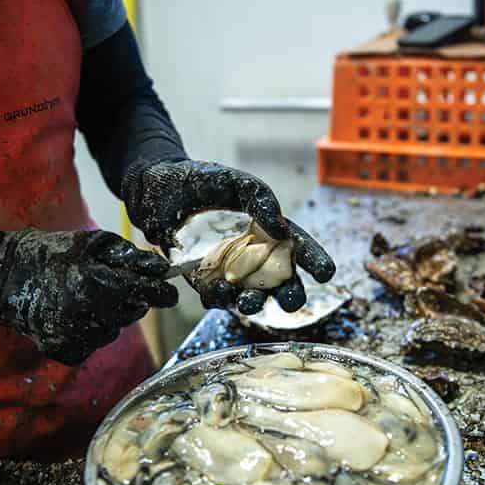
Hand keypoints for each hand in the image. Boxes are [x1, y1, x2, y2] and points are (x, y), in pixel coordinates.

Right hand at [0, 229, 177, 365]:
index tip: (170, 294)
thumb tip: (160, 269)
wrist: (7, 278)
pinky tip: (73, 316)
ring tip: (86, 300)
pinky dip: (89, 333)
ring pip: (113, 332)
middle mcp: (87, 314)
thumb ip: (128, 256)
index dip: (162, 293)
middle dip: (130, 301)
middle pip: (131, 314)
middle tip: (111, 287)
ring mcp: (74, 336)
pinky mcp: (64, 350)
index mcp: (96, 284)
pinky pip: (92, 345)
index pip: (144, 293)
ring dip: (109, 318)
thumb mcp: (91, 244)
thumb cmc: (52, 255)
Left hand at [122, 159, 334, 313]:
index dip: (314, 260)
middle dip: (289, 294)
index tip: (326, 272)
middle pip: (279, 281)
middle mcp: (254, 254)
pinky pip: (214, 296)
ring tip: (250, 300)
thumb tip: (283, 230)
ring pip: (249, 295)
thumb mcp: (238, 183)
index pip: (298, 247)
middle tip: (291, 300)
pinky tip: (218, 290)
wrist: (158, 191)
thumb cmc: (203, 182)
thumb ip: (262, 200)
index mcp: (269, 230)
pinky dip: (218, 297)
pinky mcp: (202, 280)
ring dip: (253, 302)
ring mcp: (229, 270)